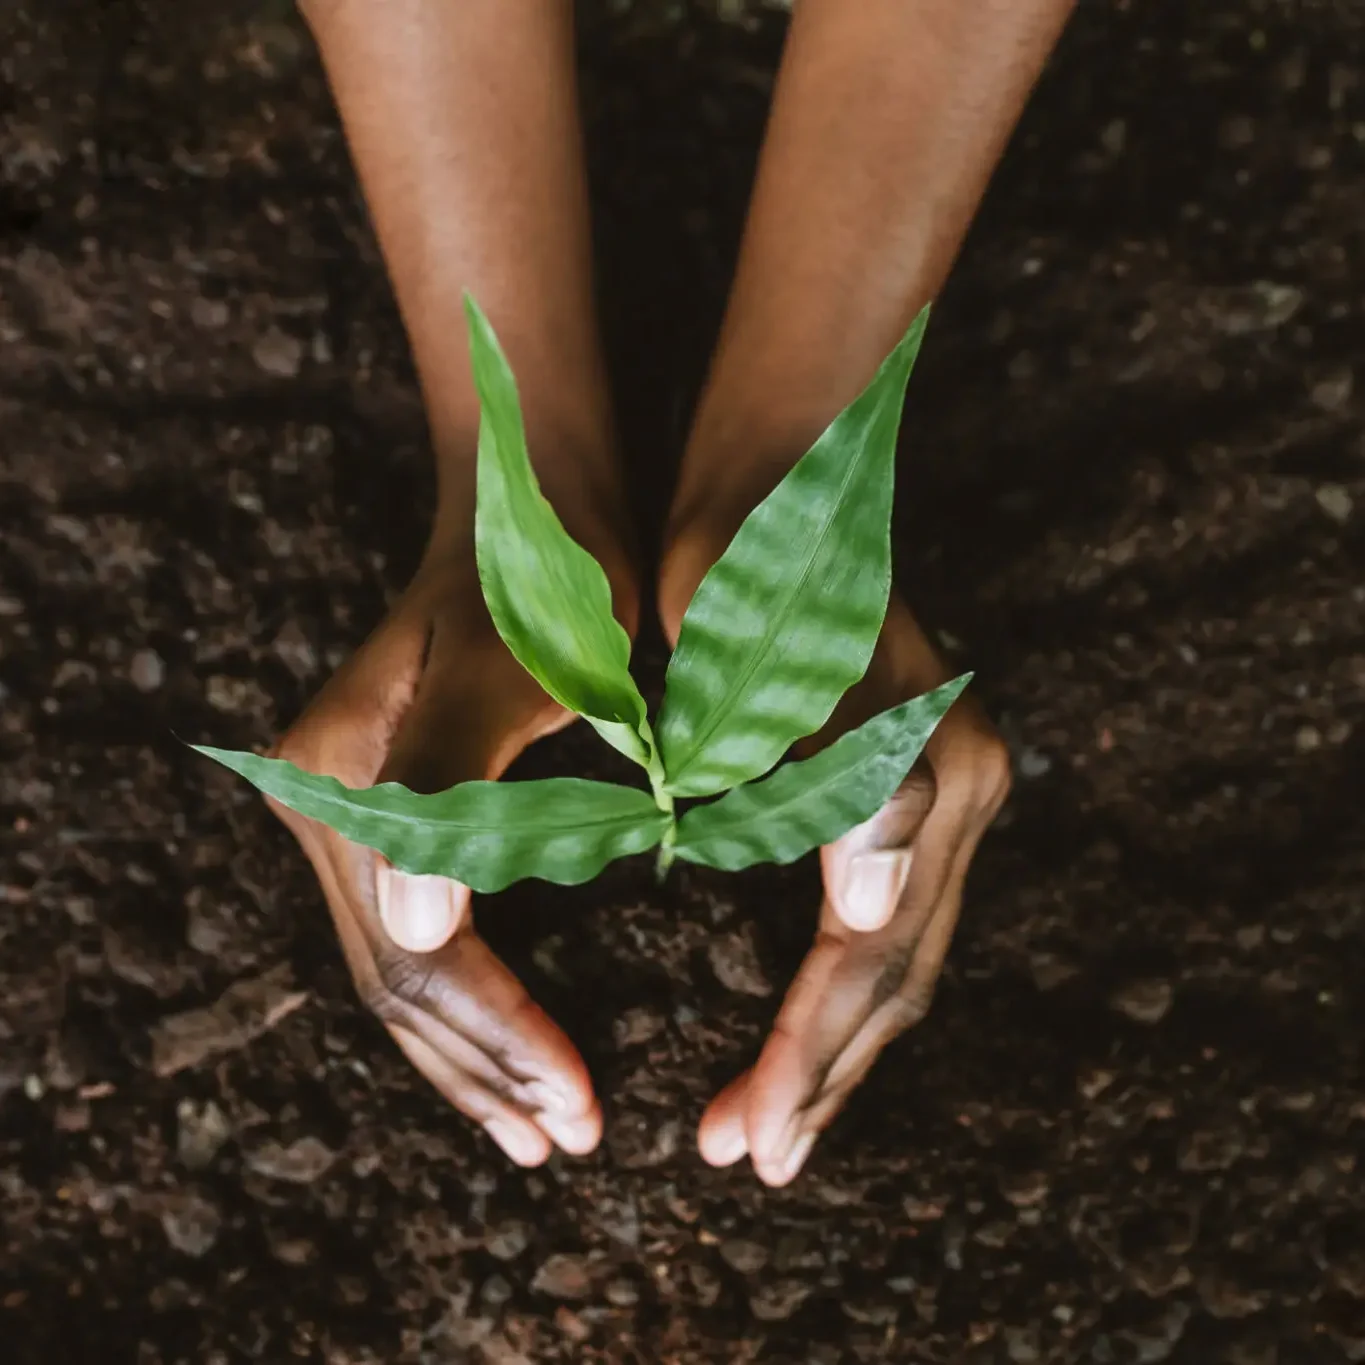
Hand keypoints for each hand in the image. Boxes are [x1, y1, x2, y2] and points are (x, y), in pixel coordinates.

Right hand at [268, 552, 609, 1164]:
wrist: (531, 505)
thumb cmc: (544, 578)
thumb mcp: (511, 666)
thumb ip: (452, 783)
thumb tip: (420, 927)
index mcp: (342, 782)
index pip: (420, 953)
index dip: (500, 1037)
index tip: (580, 1103)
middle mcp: (323, 807)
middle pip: (399, 980)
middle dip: (487, 1068)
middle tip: (570, 1138)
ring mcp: (347, 815)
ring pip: (402, 974)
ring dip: (470, 1060)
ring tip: (539, 1131)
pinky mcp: (387, 817)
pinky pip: (417, 938)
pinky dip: (465, 1010)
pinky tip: (506, 1055)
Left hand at [691, 595, 1011, 1184]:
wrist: (782, 469)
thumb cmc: (746, 555)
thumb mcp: (762, 651)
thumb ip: (831, 773)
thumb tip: (871, 909)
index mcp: (925, 771)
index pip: (864, 953)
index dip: (803, 1055)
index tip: (739, 1140)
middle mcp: (963, 787)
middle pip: (897, 972)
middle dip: (822, 1074)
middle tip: (746, 1158)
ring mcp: (955, 784)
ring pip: (903, 955)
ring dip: (839, 1047)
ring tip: (770, 1123)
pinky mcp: (925, 778)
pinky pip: (894, 915)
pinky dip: (847, 986)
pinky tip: (806, 1027)